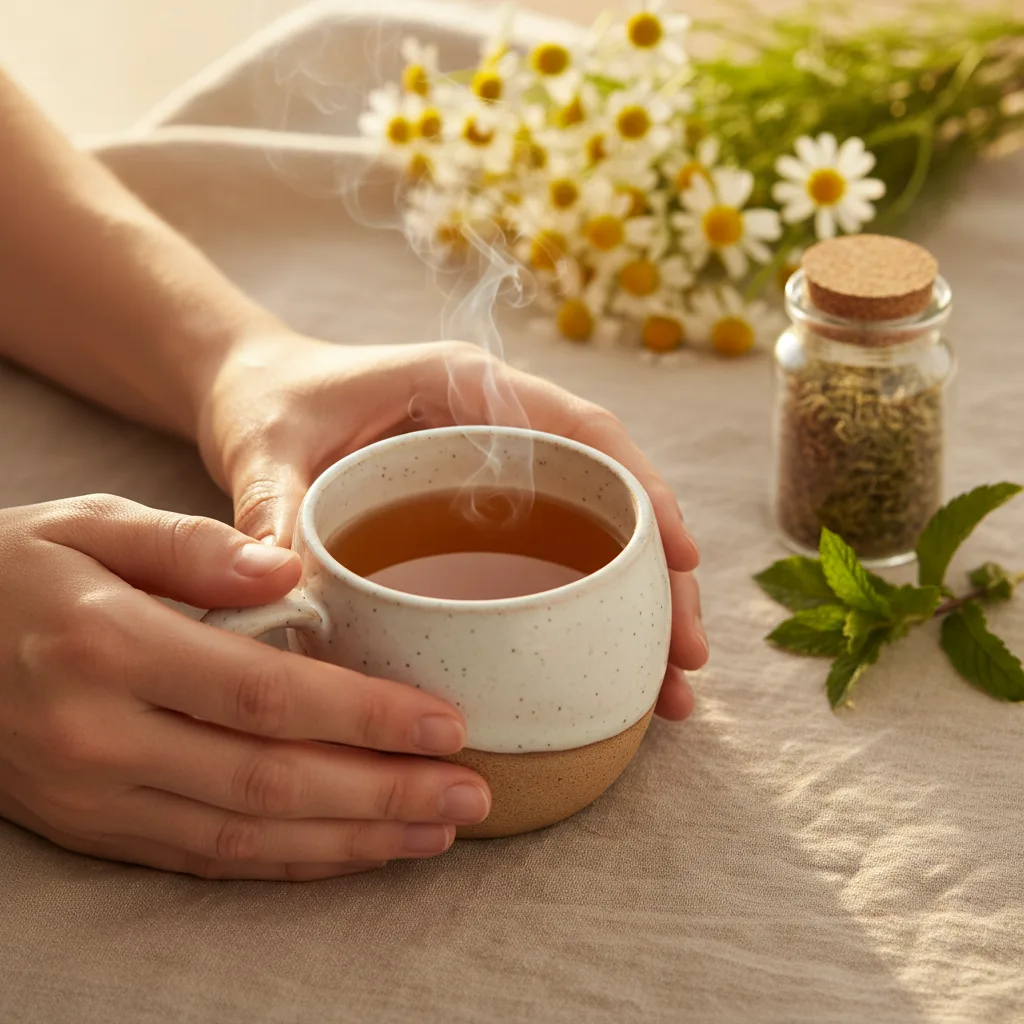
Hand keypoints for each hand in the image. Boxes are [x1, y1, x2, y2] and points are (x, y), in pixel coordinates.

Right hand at [0, 496, 490, 878]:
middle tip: (472, 796)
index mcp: (110, 645)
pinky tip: (350, 854)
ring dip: (351, 841)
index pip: (269, 694)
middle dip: (384, 794)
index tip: (448, 724)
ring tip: (434, 834)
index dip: (368, 717)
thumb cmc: (14, 570)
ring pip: (246, 835)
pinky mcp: (92, 827)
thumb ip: (189, 545)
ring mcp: (94, 795)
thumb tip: (286, 568)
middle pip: (272, 779)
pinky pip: (204, 858)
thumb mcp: (91, 525)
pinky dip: (287, 862)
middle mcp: (103, 734)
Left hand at [198, 335, 708, 719]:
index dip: (642, 488)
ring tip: (668, 686)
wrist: (252, 390)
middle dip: (661, 570)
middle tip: (686, 656)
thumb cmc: (268, 399)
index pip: (580, 428)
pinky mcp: (484, 513)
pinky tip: (607, 667)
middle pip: (609, 490)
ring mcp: (499, 471)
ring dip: (639, 602)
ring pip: (593, 531)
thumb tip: (284, 591)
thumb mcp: (263, 446)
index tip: (682, 557)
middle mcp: (499, 426)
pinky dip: (588, 608)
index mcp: (464, 386)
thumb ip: (270, 505)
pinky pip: (553, 554)